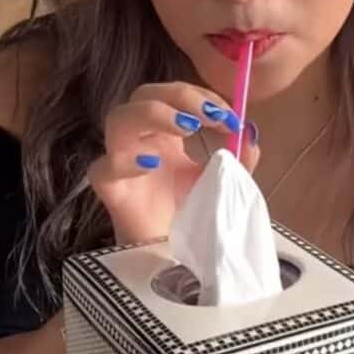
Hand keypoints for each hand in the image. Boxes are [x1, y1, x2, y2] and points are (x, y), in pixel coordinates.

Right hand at [87, 81, 259, 246]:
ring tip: (186, 127)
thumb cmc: (190, 216)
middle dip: (179, 96)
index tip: (230, 116)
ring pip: (118, 119)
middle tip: (212, 114)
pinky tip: (152, 164)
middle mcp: (140, 140)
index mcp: (164, 134)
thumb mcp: (221, 183)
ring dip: (153, 113)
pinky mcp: (110, 190)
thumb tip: (250, 133)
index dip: (201, 97)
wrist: (171, 259)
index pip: (175, 95)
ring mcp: (121, 161)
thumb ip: (238, 160)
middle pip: (144, 95)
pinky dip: (126, 161)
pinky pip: (104, 168)